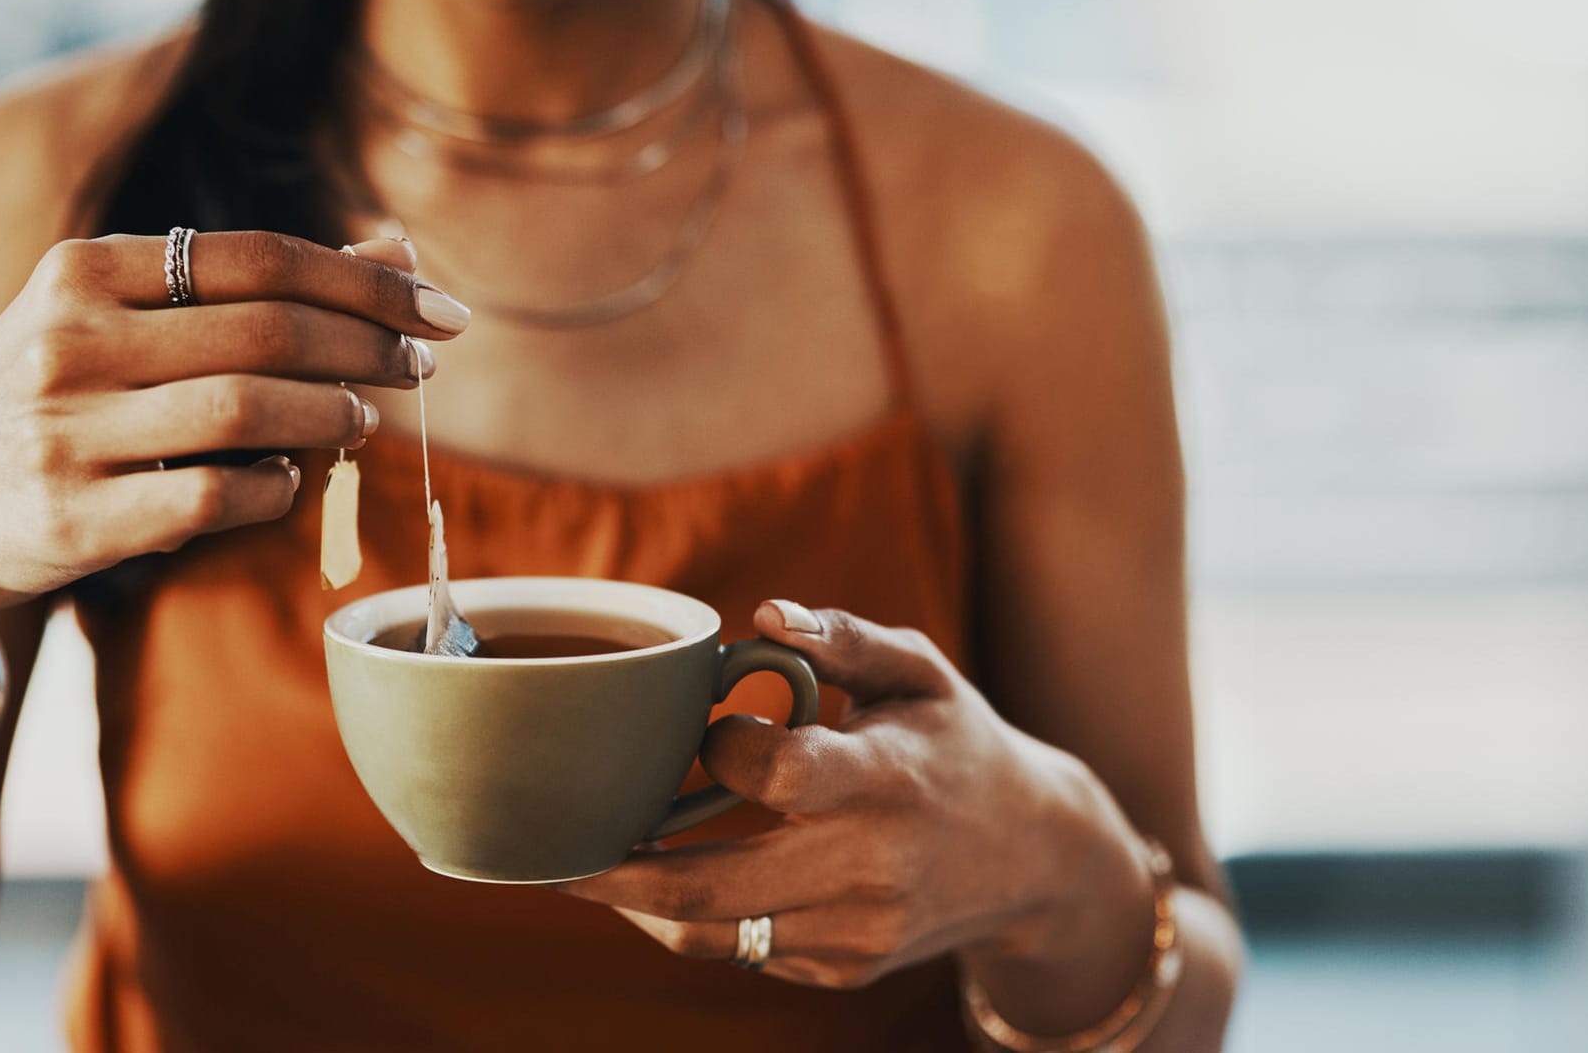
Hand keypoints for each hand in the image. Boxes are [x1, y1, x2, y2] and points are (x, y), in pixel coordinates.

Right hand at [0, 231, 471, 610]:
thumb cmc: (57, 402)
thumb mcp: (123, 321)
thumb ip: (251, 286)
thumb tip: (397, 248)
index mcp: (81, 271)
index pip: (260, 258)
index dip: (367, 283)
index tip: (439, 310)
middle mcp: (67, 341)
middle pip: (270, 330)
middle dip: (370, 348)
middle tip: (423, 367)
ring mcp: (66, 432)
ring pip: (251, 411)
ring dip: (334, 415)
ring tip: (363, 420)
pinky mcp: (77, 520)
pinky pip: (220, 498)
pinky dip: (281, 488)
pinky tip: (295, 479)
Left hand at [558, 602, 1151, 989]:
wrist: (1034, 858)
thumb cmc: (958, 743)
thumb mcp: (921, 671)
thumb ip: (843, 637)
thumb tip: (763, 618)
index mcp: (887, 780)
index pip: (772, 774)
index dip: (722, 748)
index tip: (713, 728)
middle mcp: (872, 868)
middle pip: (713, 885)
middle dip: (615, 873)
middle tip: (553, 850)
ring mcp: (857, 932)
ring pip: (714, 934)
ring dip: (638, 906)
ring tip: (589, 867)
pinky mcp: (844, 969)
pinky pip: (744, 952)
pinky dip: (698, 918)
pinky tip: (673, 880)